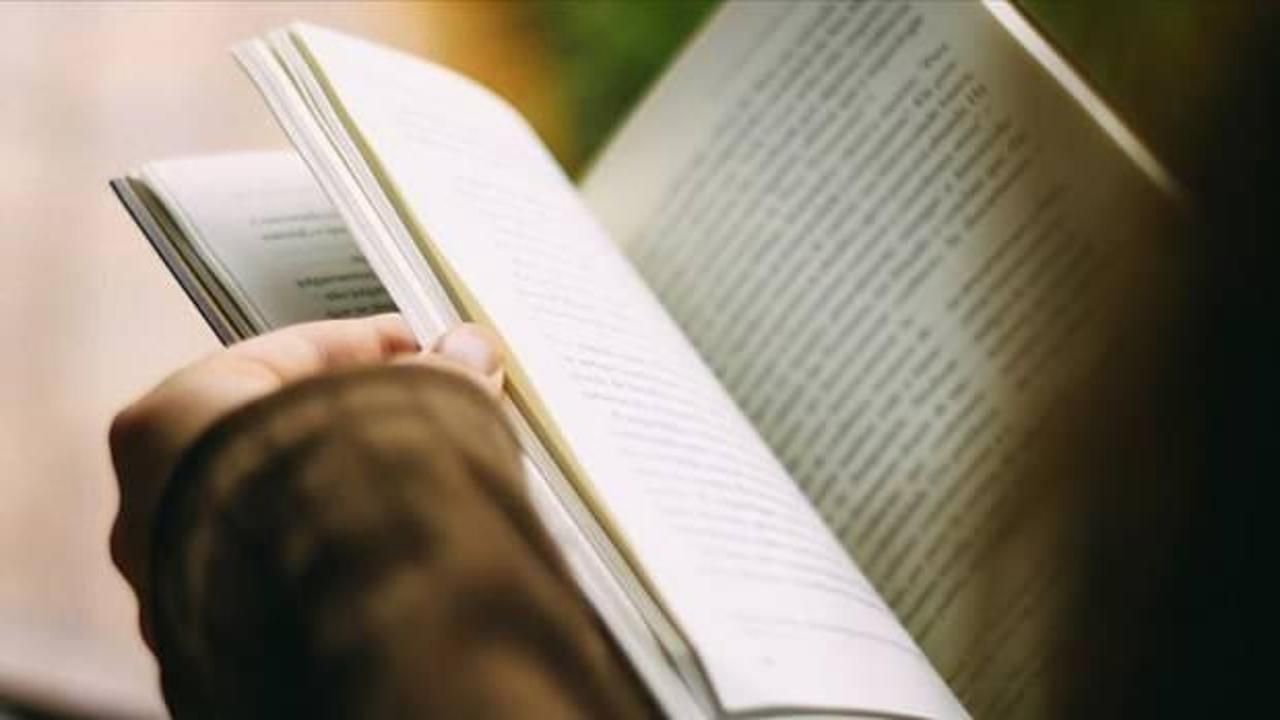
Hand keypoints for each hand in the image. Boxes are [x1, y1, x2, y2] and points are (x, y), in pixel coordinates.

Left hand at [108, 315, 503, 643]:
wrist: (343, 649)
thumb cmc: (339, 522)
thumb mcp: (407, 411)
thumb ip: (437, 374)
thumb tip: (469, 352)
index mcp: (168, 423)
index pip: (277, 355)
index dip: (366, 345)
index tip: (422, 348)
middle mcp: (153, 506)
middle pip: (274, 435)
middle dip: (357, 424)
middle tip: (429, 415)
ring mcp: (178, 584)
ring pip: (277, 514)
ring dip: (350, 492)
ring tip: (427, 484)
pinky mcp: (215, 646)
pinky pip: (283, 579)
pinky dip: (335, 557)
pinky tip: (395, 550)